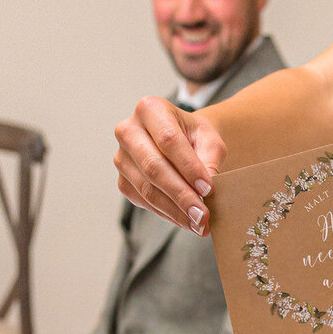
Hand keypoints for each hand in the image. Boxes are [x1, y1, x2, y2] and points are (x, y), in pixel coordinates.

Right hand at [113, 96, 225, 233]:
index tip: (208, 189)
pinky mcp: (123, 181)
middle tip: (203, 215)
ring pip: (147, 188)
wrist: (181, 141)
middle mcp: (128, 130)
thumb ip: (211, 160)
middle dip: (181, 195)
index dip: (189, 167)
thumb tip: (206, 191)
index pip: (168, 140)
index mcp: (150, 109)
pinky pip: (144, 201)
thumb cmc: (195, 137)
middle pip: (154, 167)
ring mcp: (121, 157)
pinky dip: (167, 214)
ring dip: (175, 211)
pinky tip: (186, 221)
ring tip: (199, 224)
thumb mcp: (210, 139)